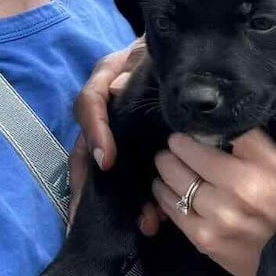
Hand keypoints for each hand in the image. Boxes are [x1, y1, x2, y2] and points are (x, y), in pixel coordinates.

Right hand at [69, 40, 159, 234]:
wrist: (189, 53)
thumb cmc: (169, 51)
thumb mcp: (155, 52)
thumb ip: (140, 65)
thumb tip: (120, 87)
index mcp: (107, 80)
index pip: (89, 104)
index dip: (95, 132)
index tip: (106, 160)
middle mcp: (105, 109)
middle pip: (86, 150)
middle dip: (94, 188)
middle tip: (96, 218)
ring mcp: (117, 131)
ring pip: (106, 171)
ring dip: (120, 201)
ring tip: (145, 224)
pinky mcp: (134, 148)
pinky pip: (129, 177)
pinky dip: (140, 199)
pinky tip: (154, 221)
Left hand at [152, 130, 275, 275]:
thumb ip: (250, 140)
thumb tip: (221, 125)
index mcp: (243, 179)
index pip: (197, 152)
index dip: (182, 142)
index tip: (178, 137)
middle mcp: (223, 203)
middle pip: (179, 171)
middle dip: (169, 157)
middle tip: (168, 151)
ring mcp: (210, 226)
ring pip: (172, 193)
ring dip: (164, 176)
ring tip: (165, 167)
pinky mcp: (203, 243)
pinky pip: (174, 215)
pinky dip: (164, 199)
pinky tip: (164, 190)